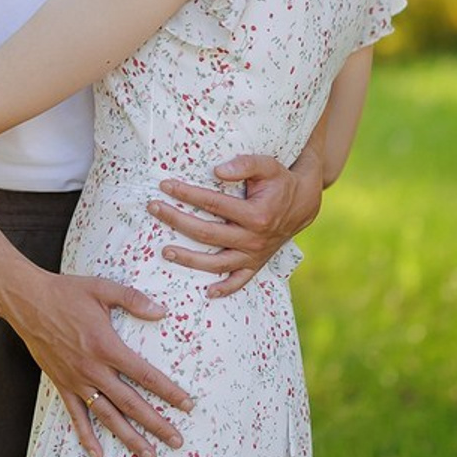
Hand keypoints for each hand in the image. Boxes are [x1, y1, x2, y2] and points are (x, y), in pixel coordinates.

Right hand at [0, 268, 192, 456]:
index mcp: (106, 345)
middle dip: (156, 423)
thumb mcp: (102, 288)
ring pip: (107, 415)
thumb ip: (132, 299)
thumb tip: (162, 312)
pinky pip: (76, 415)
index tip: (187, 405)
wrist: (28, 301)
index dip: (168, 391)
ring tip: (148, 454)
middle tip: (176, 441)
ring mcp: (77, 380)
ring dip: (129, 436)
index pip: (144, 375)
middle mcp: (93, 368)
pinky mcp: (61, 384)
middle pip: (131, 402)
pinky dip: (86, 436)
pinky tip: (96, 454)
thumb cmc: (66, 292)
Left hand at [146, 152, 322, 296]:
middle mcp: (254, 239)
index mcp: (256, 214)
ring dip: (190, 259)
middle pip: (208, 233)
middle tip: (154, 208)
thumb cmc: (279, 181)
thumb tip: (217, 170)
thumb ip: (244, 164)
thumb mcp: (267, 166)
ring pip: (218, 263)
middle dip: (177, 220)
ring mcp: (254, 254)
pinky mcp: (256, 264)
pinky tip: (207, 292)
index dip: (188, 193)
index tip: (165, 185)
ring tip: (165, 251)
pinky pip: (240, 281)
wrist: (302, 203)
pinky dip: (225, 289)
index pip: (214, 204)